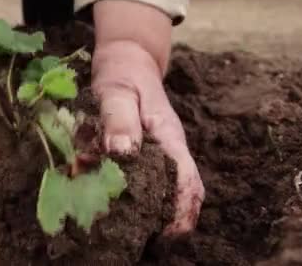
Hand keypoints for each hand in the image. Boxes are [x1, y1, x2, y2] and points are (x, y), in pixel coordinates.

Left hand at [92, 0, 204, 235]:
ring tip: (133, 230)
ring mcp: (158, 151)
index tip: (168, 234)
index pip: (187, 179)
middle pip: (182, 191)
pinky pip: (146, 179)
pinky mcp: (144, 152)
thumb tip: (123, 152)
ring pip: (165, 188)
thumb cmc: (123, 74)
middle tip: (150, 240)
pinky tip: (114, 203)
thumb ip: (119, 119)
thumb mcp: (116, 91)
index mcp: (169, 136)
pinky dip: (135, 194)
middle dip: (171, 219)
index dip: (182, 210)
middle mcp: (169, 148)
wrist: (127, 60)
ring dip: (154, 209)